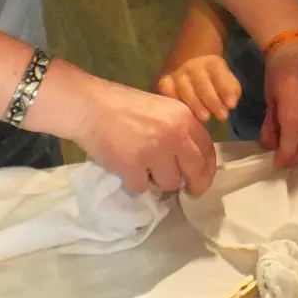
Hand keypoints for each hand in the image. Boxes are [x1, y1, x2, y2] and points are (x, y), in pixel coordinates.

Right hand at [73, 78, 216, 195]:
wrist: (90, 106)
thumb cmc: (123, 107)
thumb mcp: (162, 110)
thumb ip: (180, 130)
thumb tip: (192, 161)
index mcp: (184, 118)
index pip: (207, 150)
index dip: (207, 169)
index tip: (201, 179)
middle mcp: (174, 134)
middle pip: (195, 171)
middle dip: (192, 185)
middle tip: (186, 191)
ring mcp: (154, 151)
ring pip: (170, 183)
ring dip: (157, 181)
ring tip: (143, 168)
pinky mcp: (132, 166)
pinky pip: (141, 188)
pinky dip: (133, 184)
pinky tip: (125, 170)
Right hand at [155, 54, 241, 123]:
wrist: (189, 65)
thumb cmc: (212, 79)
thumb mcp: (226, 80)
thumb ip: (231, 90)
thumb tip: (230, 104)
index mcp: (211, 63)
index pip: (218, 73)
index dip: (225, 89)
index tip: (232, 105)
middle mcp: (192, 66)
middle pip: (201, 81)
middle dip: (212, 100)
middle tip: (222, 116)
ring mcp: (177, 73)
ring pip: (184, 87)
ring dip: (195, 104)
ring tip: (204, 118)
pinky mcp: (164, 82)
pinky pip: (166, 91)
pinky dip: (174, 101)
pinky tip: (181, 113)